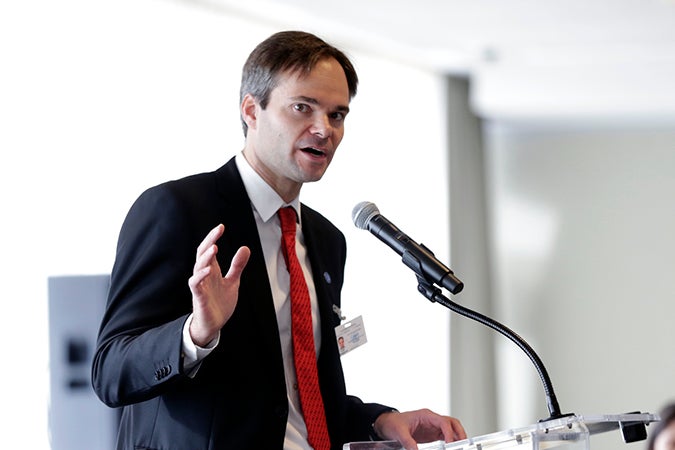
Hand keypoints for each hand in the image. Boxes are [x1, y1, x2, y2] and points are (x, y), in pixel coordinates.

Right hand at [188, 224, 250, 345]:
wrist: (213, 324)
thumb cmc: (220, 303)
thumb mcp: (233, 281)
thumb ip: (237, 266)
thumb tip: (245, 248)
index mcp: (212, 270)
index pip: (209, 249)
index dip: (213, 238)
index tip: (221, 227)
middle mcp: (204, 275)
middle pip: (202, 254)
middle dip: (209, 241)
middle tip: (217, 231)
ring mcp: (200, 286)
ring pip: (198, 268)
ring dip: (205, 258)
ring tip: (214, 248)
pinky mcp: (199, 297)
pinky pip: (196, 285)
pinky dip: (200, 277)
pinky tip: (208, 270)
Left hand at [373, 409, 466, 449]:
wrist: (387, 423)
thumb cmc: (393, 423)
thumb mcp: (399, 433)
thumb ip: (408, 442)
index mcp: (426, 415)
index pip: (443, 422)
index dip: (449, 433)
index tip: (450, 444)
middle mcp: (431, 419)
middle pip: (452, 423)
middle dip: (459, 433)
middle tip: (463, 445)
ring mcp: (433, 426)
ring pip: (451, 429)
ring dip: (457, 437)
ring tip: (460, 448)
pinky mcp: (431, 433)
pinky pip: (445, 436)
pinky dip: (451, 442)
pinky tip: (452, 449)